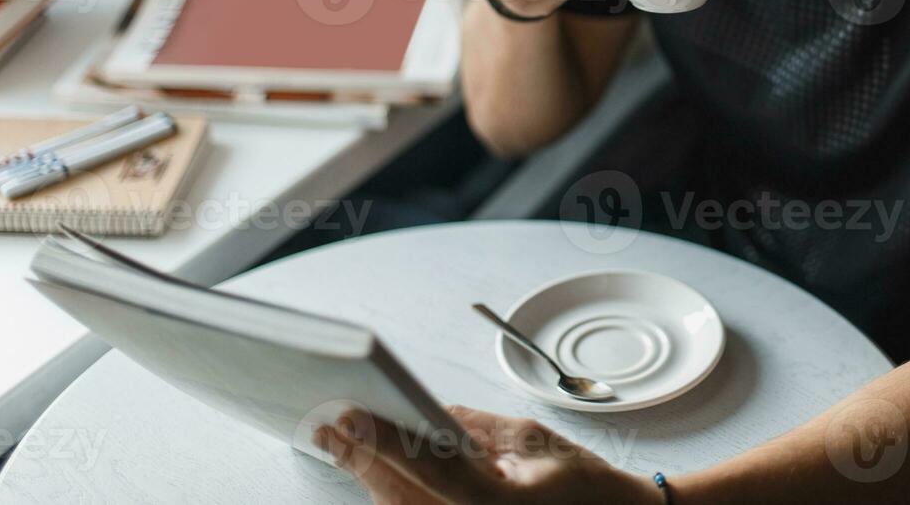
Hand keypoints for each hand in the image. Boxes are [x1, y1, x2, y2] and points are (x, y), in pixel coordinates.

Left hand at [313, 405, 660, 504]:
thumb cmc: (583, 485)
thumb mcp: (532, 441)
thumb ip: (475, 427)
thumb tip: (428, 413)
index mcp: (497, 503)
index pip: (426, 467)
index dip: (381, 440)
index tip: (347, 416)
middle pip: (399, 497)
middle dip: (360, 458)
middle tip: (326, 426)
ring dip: (369, 476)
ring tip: (339, 441)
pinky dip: (391, 495)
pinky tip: (374, 470)